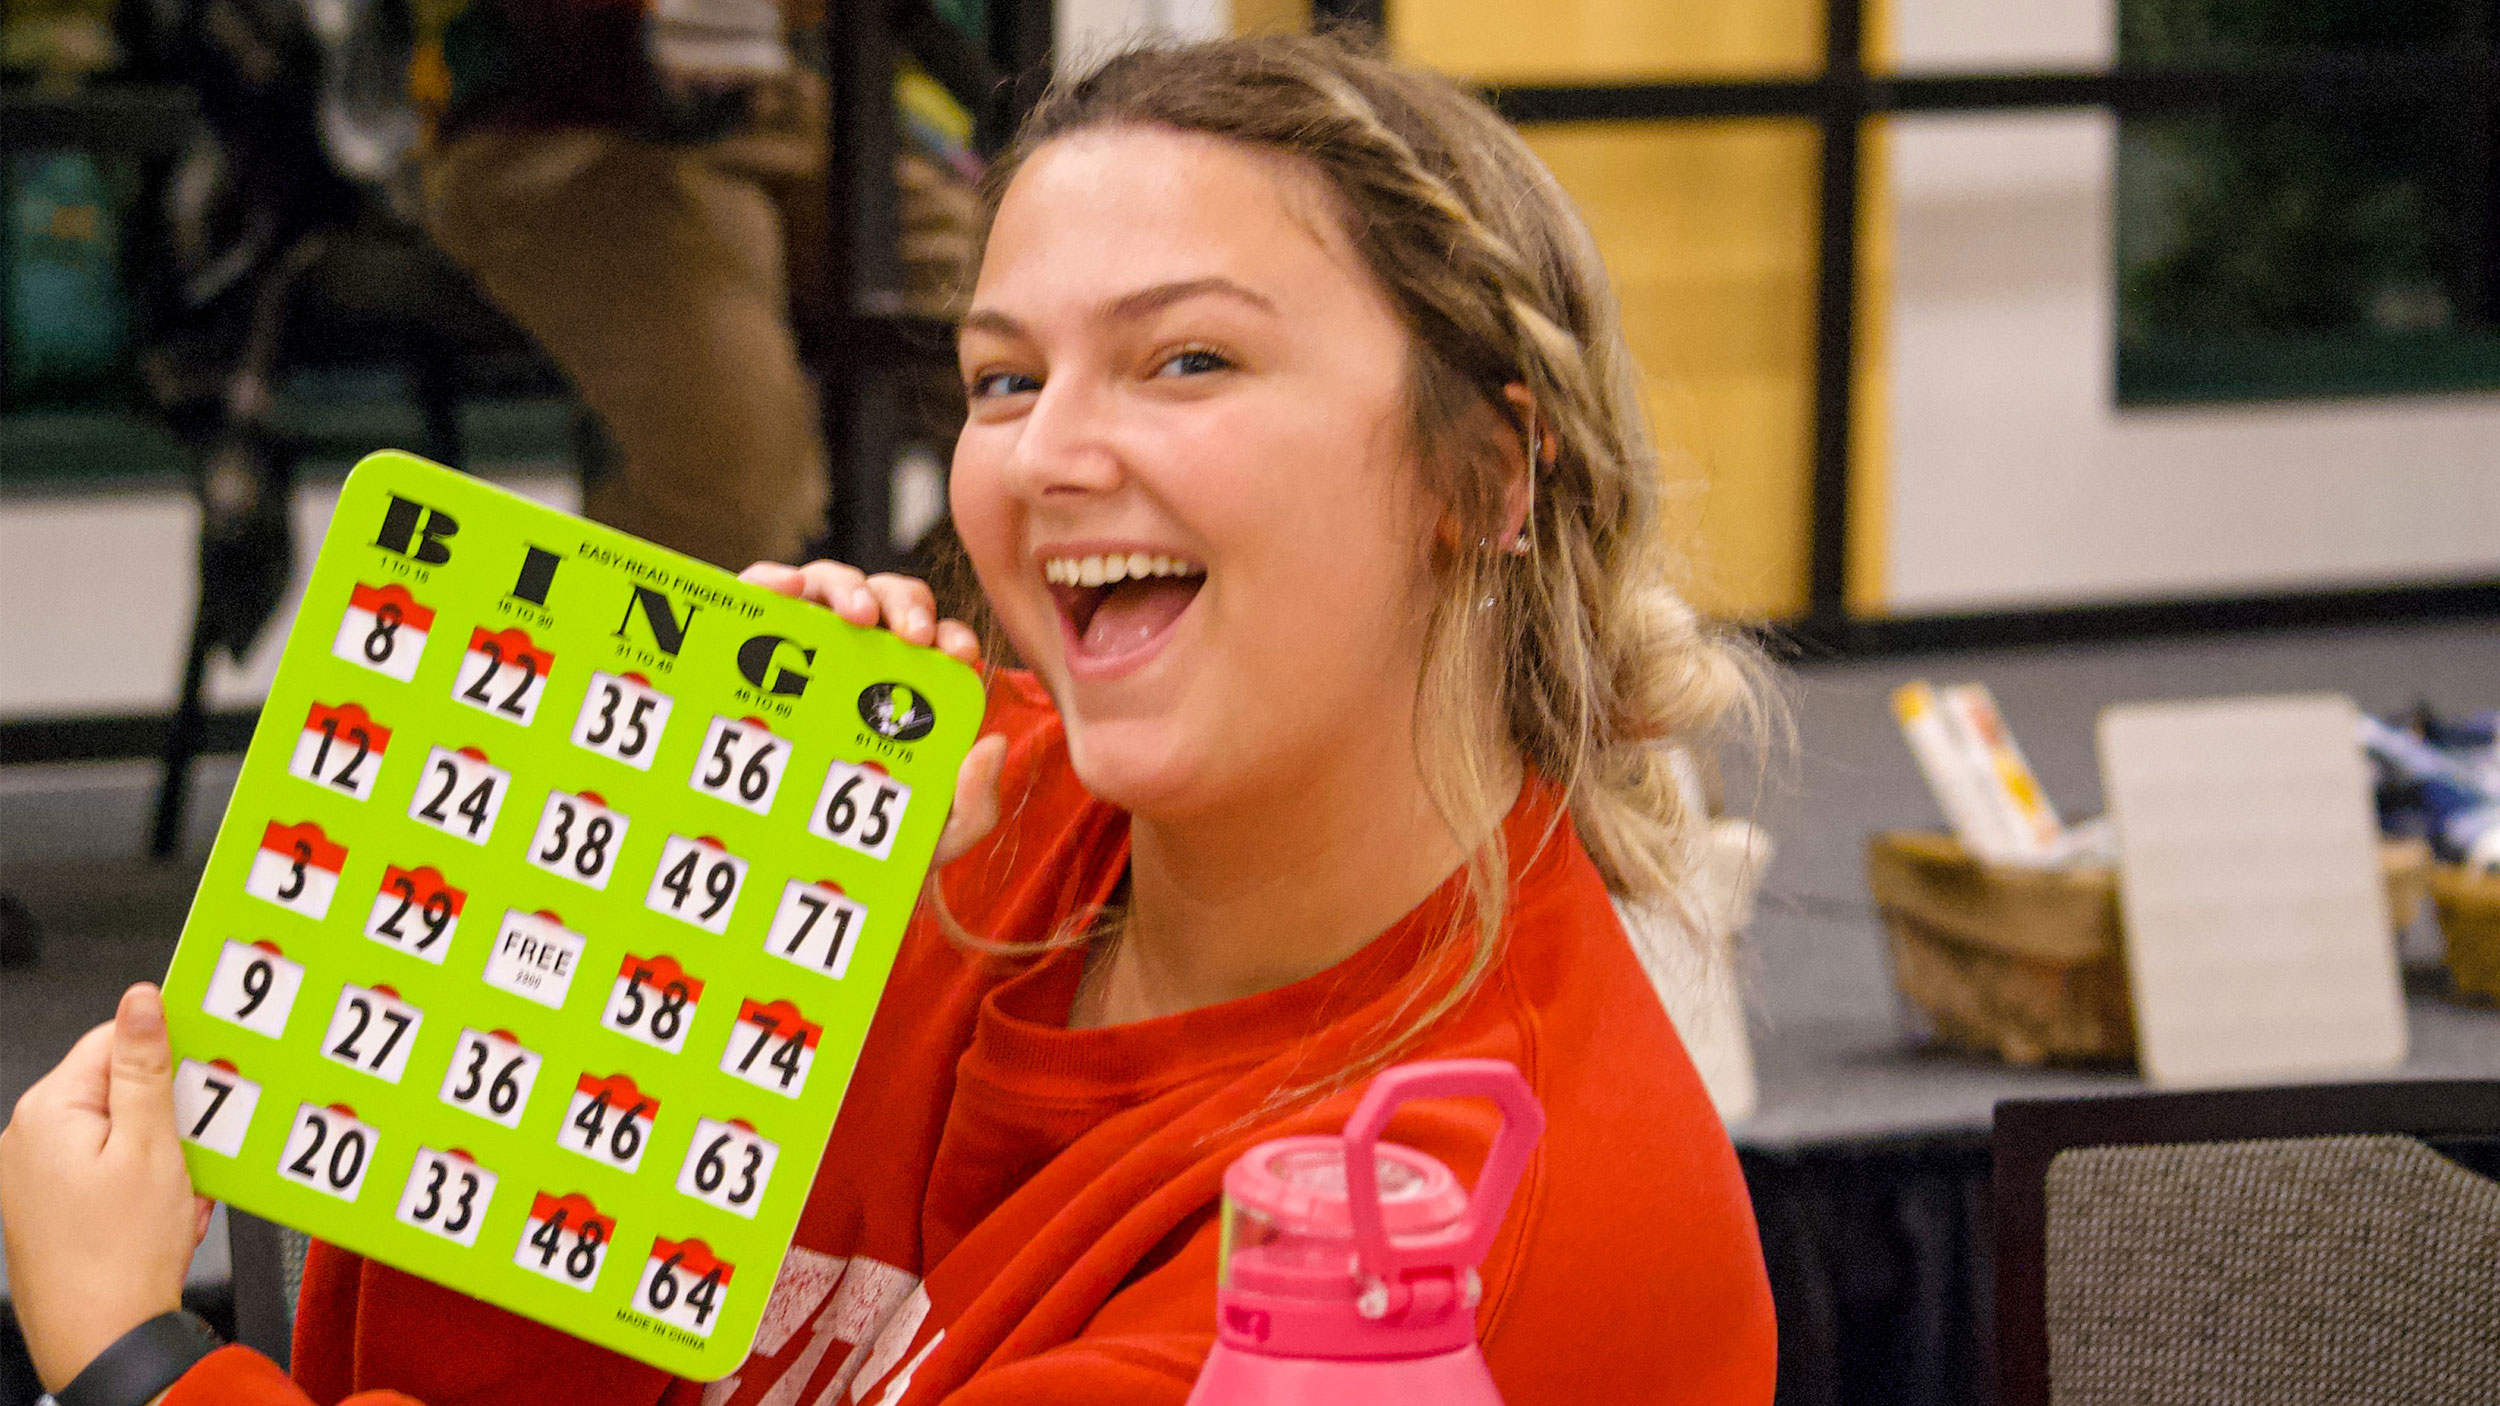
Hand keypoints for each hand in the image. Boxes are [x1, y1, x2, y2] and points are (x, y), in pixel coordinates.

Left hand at [1, 984, 214, 1391]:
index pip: (112, 1041)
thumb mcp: (152, 1144)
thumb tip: (140, 1000)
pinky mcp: (50, 1208)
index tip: (203, 1076)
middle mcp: (29, 1139)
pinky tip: (166, 1213)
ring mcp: (35, 1177)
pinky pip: (107, 1171)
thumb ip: (146, 1066)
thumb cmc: (122, 1256)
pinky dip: (143, 1184)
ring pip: (118, 1134)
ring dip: (163, 1155)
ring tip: (180, 1194)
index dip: (167, 1056)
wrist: (104, 1340)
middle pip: (117, 1089)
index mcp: (47, 1111)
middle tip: (194, 1150)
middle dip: (169, 1117)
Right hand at [740, 560, 1006, 865]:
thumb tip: (992, 744)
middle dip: (908, 606)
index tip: (960, 654)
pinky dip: (773, 580)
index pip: (938, 643)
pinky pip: (760, 596)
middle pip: (890, 602)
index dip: (952, 635)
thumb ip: (975, 807)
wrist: (784, 875)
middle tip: (914, 636)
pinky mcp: (749, 643)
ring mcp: (805, 645)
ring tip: (859, 616)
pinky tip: (788, 591)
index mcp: (908, 689)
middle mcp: (861, 656)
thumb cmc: (863, 848)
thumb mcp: (930, 839)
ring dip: (850, 588)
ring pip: (830, 587)